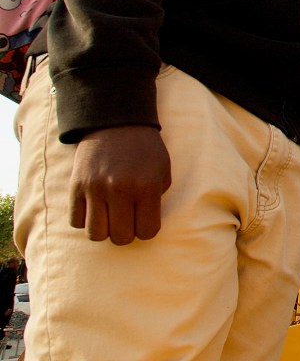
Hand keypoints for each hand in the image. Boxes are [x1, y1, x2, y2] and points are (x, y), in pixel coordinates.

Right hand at [69, 125, 171, 244]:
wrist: (115, 122)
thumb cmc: (144, 149)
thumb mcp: (163, 170)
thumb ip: (157, 198)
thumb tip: (144, 223)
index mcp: (146, 187)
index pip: (147, 232)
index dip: (146, 229)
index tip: (144, 219)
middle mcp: (120, 190)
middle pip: (120, 237)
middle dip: (126, 232)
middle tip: (127, 218)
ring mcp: (95, 189)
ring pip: (95, 234)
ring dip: (104, 230)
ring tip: (110, 216)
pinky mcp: (76, 186)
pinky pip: (76, 221)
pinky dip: (85, 221)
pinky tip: (94, 209)